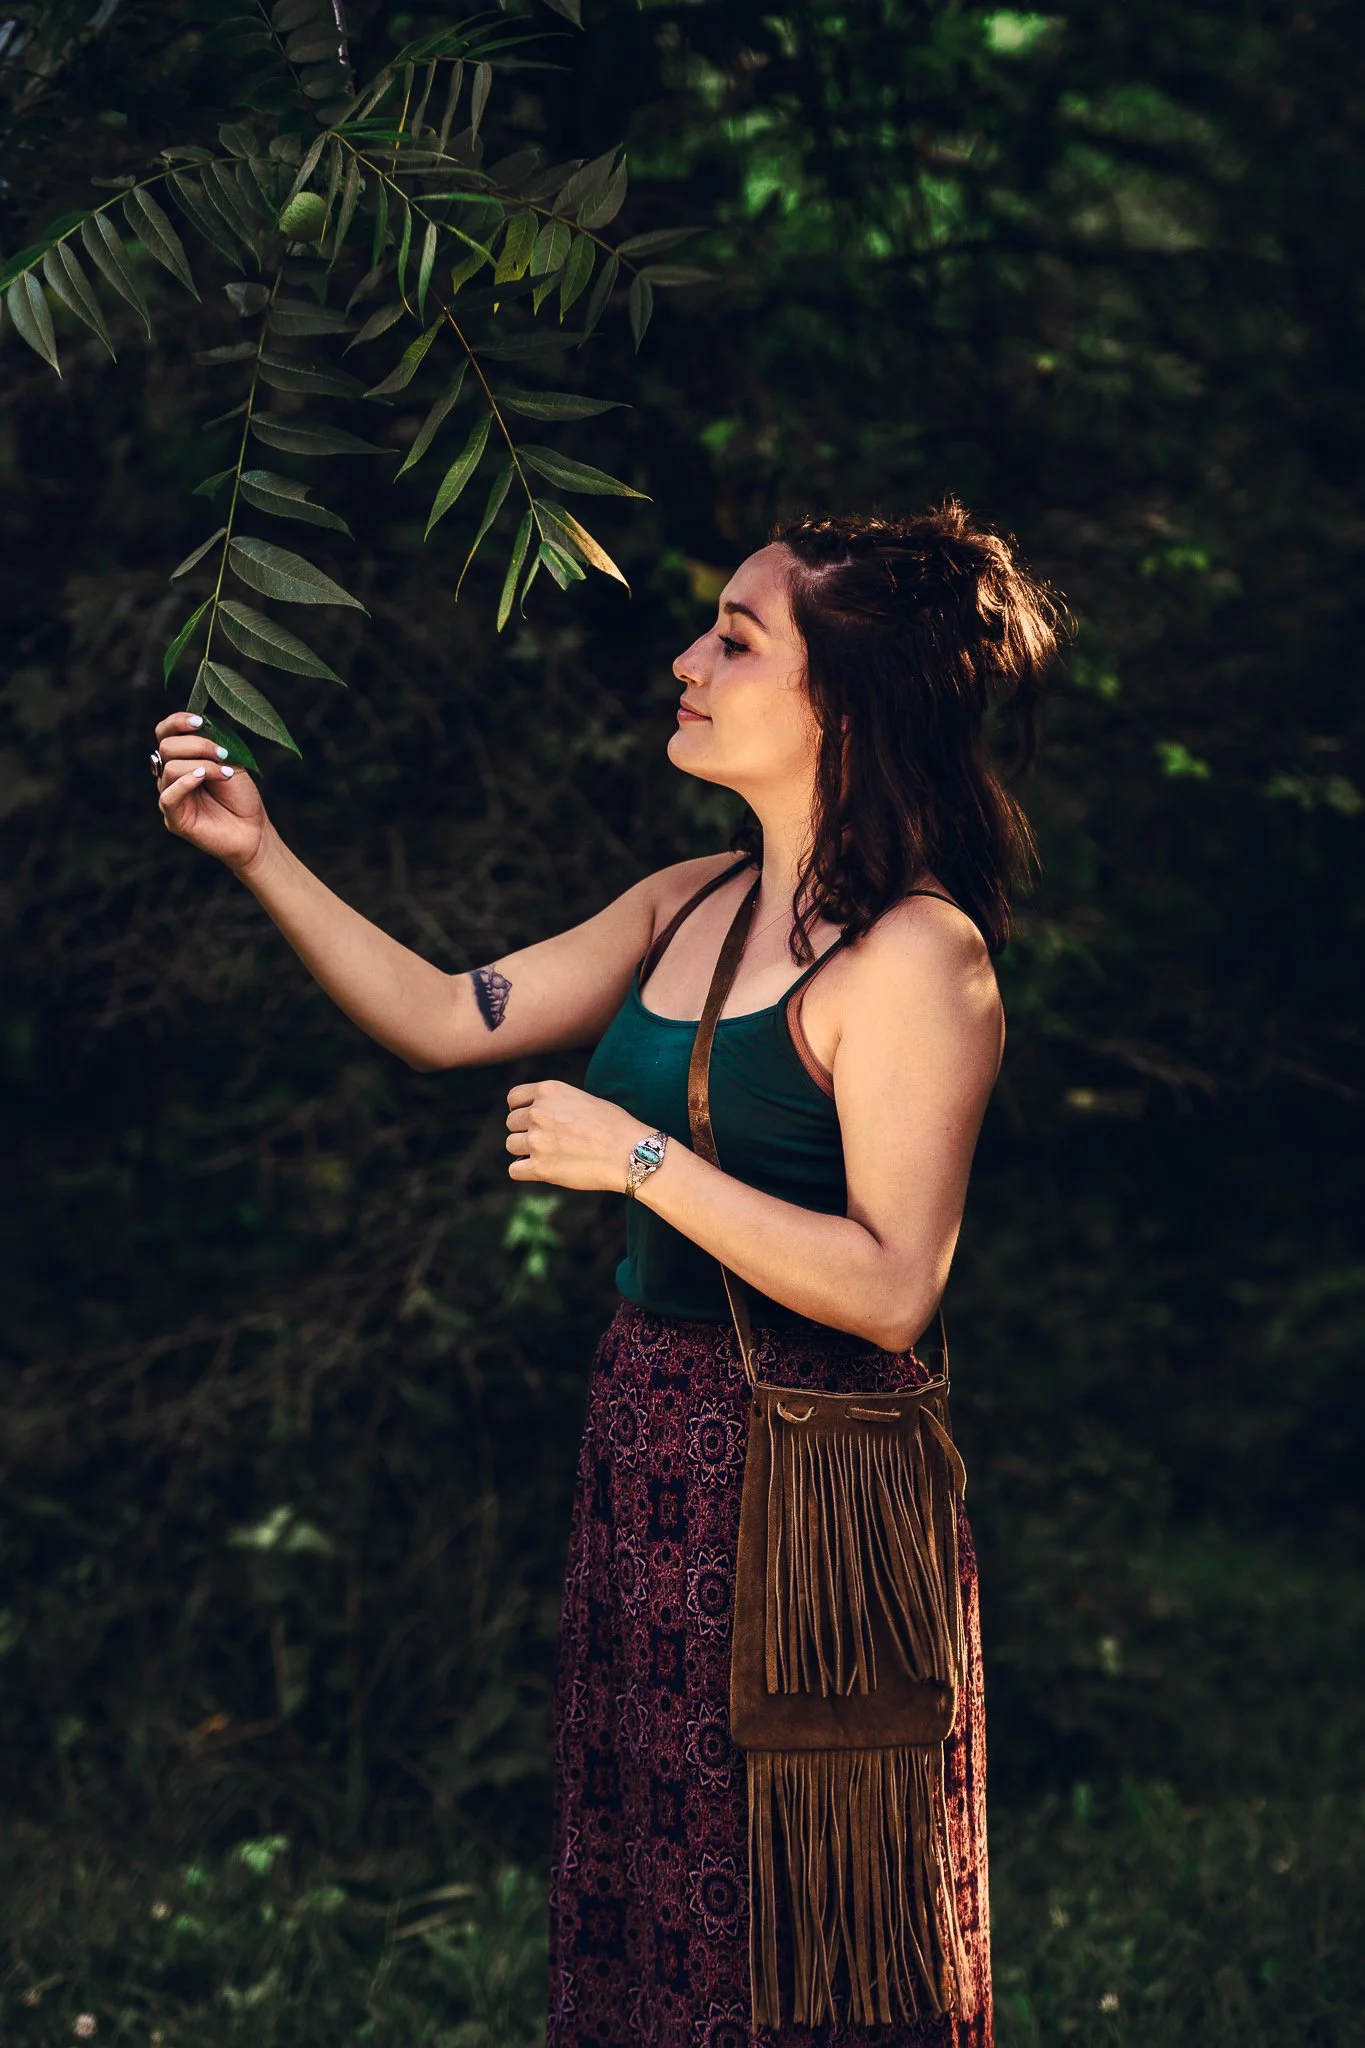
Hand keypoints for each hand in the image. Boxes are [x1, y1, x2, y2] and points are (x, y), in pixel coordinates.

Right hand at [153, 710, 270, 873]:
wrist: (254, 830)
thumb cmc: (241, 796)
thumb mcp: (229, 762)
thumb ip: (211, 743)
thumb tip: (198, 724)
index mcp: (182, 759)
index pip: (164, 733)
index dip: (177, 722)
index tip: (199, 721)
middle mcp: (170, 776)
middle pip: (166, 747)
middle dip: (197, 744)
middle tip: (222, 753)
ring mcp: (170, 797)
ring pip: (170, 768)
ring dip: (201, 765)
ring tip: (224, 773)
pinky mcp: (174, 819)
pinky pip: (168, 796)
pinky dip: (185, 782)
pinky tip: (202, 777)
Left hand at [506, 1080, 648, 1192]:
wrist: (631, 1153)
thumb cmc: (615, 1126)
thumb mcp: (582, 1099)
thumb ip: (555, 1102)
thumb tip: (536, 1113)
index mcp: (549, 1091)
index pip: (514, 1098)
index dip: (521, 1109)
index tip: (532, 1119)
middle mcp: (538, 1112)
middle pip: (511, 1123)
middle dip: (526, 1131)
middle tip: (549, 1140)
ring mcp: (537, 1140)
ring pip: (511, 1145)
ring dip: (525, 1151)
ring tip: (550, 1154)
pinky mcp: (540, 1168)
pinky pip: (515, 1170)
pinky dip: (525, 1171)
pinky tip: (542, 1169)